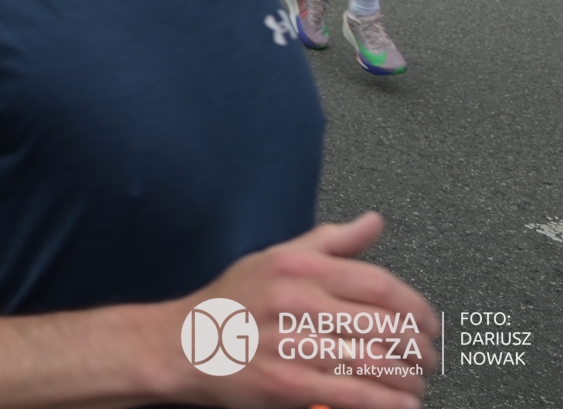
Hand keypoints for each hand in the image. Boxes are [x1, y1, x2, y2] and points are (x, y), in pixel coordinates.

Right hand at [165, 213, 436, 408]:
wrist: (183, 344)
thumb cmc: (230, 304)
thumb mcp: (274, 258)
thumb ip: (329, 242)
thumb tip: (372, 223)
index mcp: (297, 267)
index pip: (379, 283)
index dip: (417, 307)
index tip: (429, 323)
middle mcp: (295, 301)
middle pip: (385, 325)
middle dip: (420, 347)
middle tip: (428, 357)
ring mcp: (291, 344)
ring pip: (375, 362)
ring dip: (409, 378)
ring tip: (416, 382)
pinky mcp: (286, 384)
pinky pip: (354, 395)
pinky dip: (388, 403)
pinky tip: (401, 403)